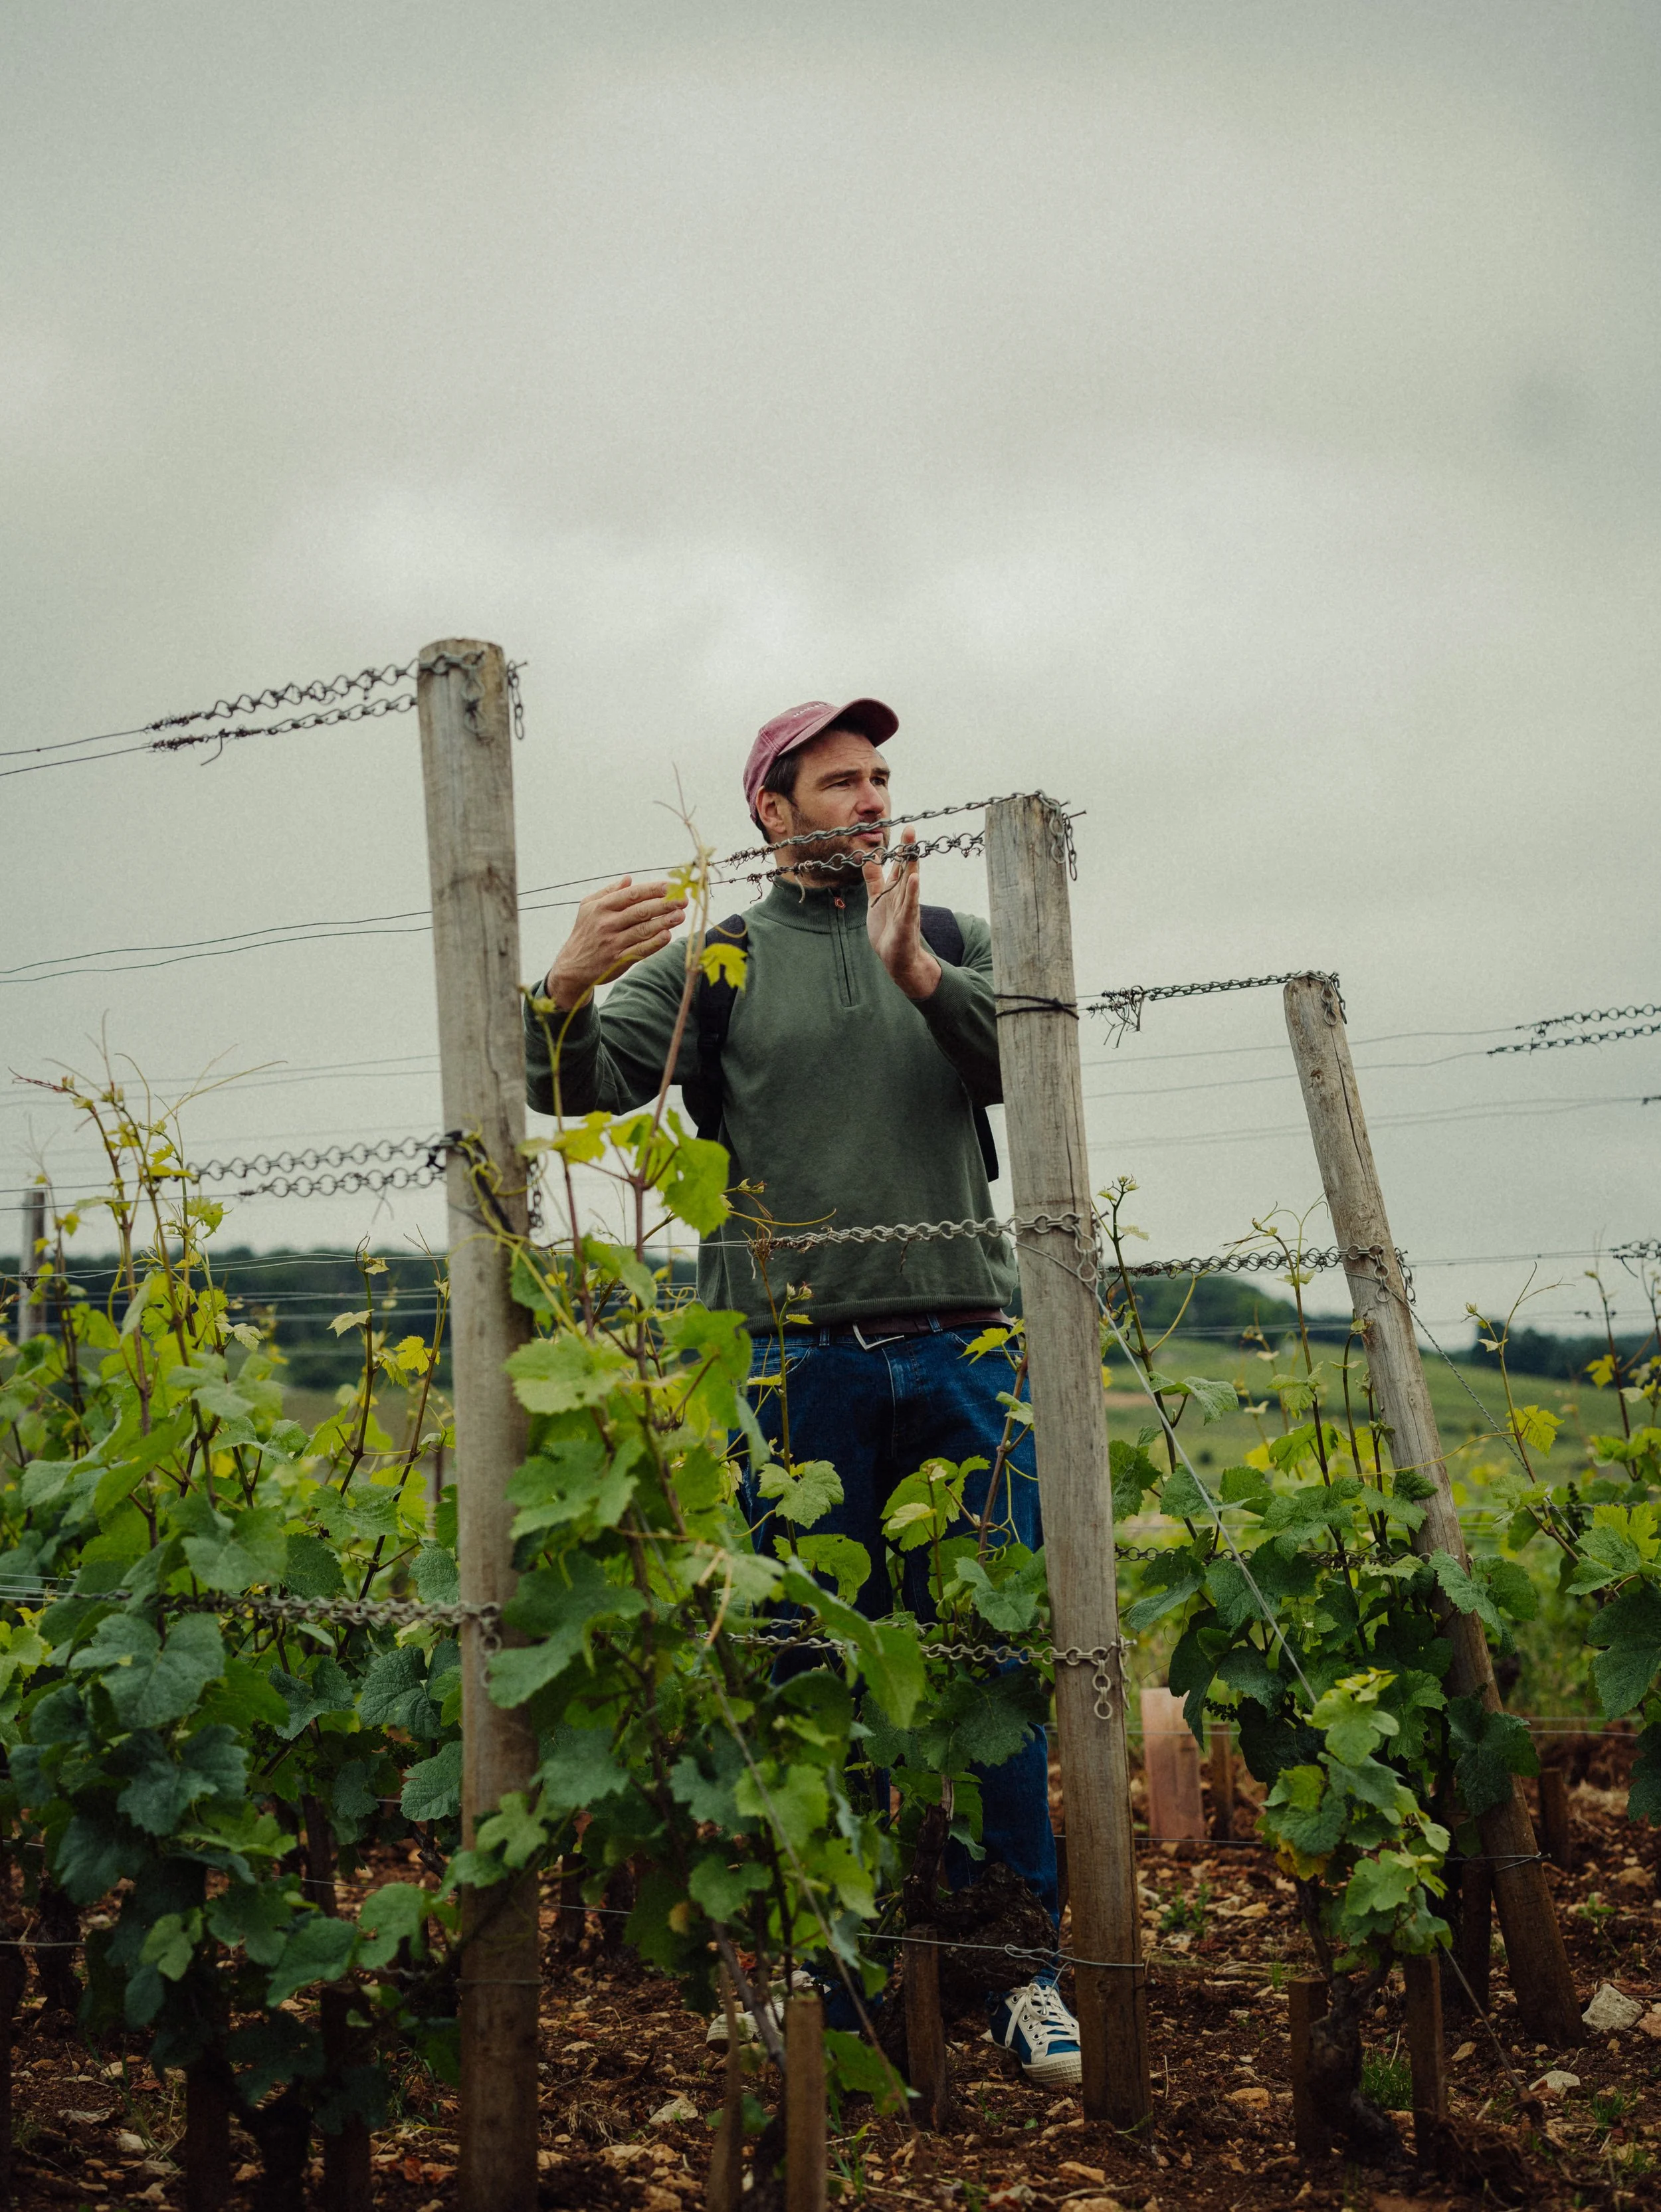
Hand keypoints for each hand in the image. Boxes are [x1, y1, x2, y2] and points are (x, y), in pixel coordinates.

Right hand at [542, 877, 687, 1009]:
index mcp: (601, 907)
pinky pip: (640, 950)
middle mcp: (606, 923)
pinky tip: (667, 936)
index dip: (653, 890)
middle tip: (683, 900)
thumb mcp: (588, 908)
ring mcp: (613, 942)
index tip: (671, 886)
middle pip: (641, 911)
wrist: (572, 966)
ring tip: (681, 916)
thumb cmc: (584, 933)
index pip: (632, 895)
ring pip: (642, 930)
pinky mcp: (618, 960)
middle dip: (664, 904)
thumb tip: (629, 879)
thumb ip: (608, 892)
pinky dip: (654, 943)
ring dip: (664, 922)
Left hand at [863, 829, 939, 1001]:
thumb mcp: (877, 899)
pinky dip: (912, 892)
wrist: (896, 958)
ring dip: (912, 866)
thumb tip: (868, 859)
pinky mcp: (907, 922)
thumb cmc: (887, 929)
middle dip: (908, 850)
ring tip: (913, 847)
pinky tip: (914, 879)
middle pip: (906, 869)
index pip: (899, 865)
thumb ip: (874, 880)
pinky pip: (910, 905)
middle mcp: (903, 896)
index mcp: (896, 890)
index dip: (901, 848)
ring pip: (910, 883)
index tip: (904, 828)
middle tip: (910, 829)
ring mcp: (907, 909)